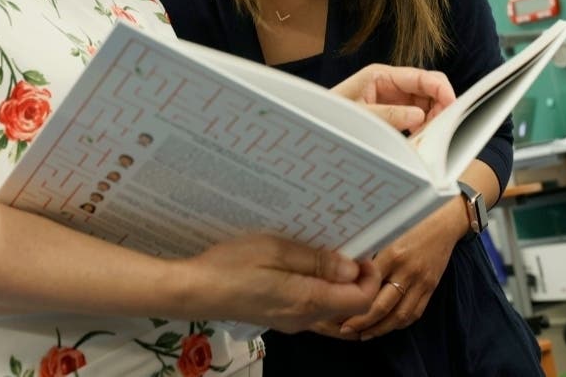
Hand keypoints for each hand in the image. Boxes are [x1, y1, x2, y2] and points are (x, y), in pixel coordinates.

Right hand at [183, 234, 381, 332]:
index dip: (370, 277)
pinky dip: (317, 285)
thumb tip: (352, 269)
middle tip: (344, 244)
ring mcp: (291, 320)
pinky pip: (310, 303)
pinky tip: (301, 263)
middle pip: (347, 304)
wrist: (195, 291)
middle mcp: (304, 317)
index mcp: (308, 301)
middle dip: (355, 277)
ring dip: (335, 280)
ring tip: (322, 249)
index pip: (360, 300)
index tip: (363, 250)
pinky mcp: (278, 316)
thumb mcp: (277, 251)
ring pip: (329, 304)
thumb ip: (317, 262)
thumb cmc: (233, 265)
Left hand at [312, 201, 462, 340]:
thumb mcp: (387, 233)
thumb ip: (370, 254)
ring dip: (380, 329)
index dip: (352, 302)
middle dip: (362, 322)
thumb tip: (345, 273)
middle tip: (345, 329)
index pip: (369, 286)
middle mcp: (407, 271)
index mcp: (392, 254)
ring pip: (399, 315)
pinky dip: (399, 324)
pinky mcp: (431, 288)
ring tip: (363, 334)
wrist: (444, 224)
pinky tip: (386, 327)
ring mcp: (421, 282)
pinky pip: (415, 313)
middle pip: (383, 306)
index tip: (336, 310)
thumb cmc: (410, 224)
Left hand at [332, 64, 454, 132]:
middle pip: (427, 90)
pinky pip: (414, 117)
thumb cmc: (330, 117)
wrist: (313, 126)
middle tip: (441, 129)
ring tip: (427, 138)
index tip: (453, 107)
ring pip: (424, 105)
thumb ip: (389, 115)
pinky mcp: (390, 112)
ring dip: (431, 120)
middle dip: (439, 107)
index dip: (441, 89)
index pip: (421, 77)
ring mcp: (390, 98)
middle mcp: (388, 83)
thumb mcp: (360, 116)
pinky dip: (420, 128)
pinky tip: (416, 141)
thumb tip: (420, 116)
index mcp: (381, 75)